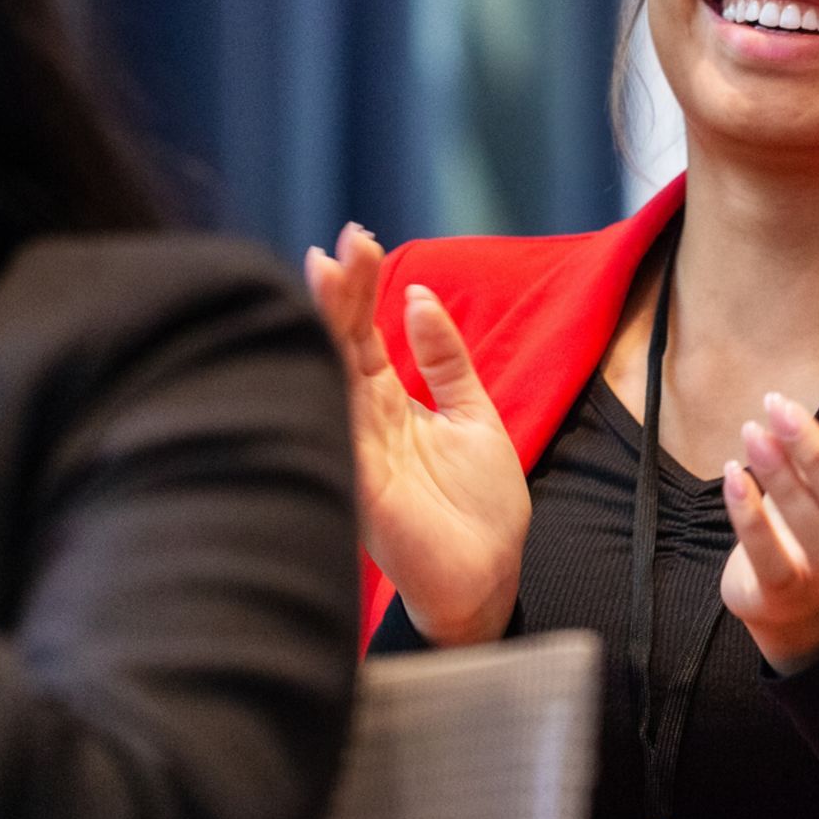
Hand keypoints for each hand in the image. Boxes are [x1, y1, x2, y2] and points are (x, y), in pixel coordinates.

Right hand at [305, 224, 529, 644]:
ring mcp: (357, 453)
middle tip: (344, 242)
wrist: (489, 579)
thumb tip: (419, 297)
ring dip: (330, 323)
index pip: (362, 334)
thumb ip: (445, 359)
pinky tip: (330, 343)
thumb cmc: (480, 507)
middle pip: (340, 345)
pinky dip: (331, 387)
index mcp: (390, 406)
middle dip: (340, 292)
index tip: (359, 239)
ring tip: (329, 269)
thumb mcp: (473, 414)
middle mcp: (364, 424)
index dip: (360, 287)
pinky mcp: (361, 487)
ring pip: (332, 375)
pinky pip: (338, 430)